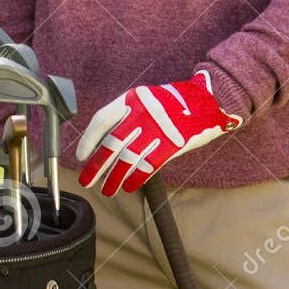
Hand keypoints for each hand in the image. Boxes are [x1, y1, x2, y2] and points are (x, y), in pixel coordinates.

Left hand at [75, 69, 240, 196]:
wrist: (207, 101)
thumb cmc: (172, 103)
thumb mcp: (145, 100)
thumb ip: (126, 116)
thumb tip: (103, 141)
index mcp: (132, 99)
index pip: (102, 120)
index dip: (89, 140)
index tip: (81, 157)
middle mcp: (142, 113)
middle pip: (112, 143)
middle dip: (97, 165)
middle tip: (86, 181)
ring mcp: (157, 129)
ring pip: (128, 158)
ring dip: (114, 177)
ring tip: (106, 190)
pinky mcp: (172, 144)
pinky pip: (149, 165)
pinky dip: (136, 177)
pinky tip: (128, 186)